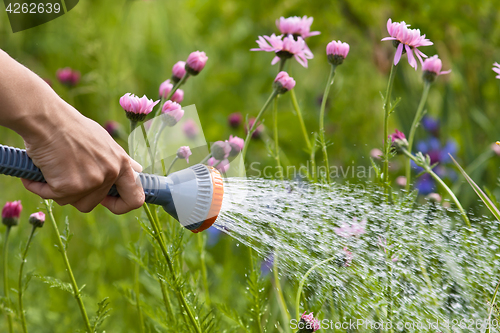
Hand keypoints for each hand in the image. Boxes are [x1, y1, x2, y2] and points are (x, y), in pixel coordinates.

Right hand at [20, 98, 144, 213]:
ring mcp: (91, 181)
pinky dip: (41, 187)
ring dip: (60, 190)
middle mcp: (110, 173)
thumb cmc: (72, 128)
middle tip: (66, 172)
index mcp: (121, 163)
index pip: (134, 198)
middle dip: (77, 193)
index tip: (107, 202)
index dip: (121, 205)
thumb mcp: (105, 142)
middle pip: (93, 202)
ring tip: (54, 167)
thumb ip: (119, 160)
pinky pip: (53, 196)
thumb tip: (138, 170)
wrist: (47, 118)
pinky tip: (40, 169)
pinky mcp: (70, 186)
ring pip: (72, 202)